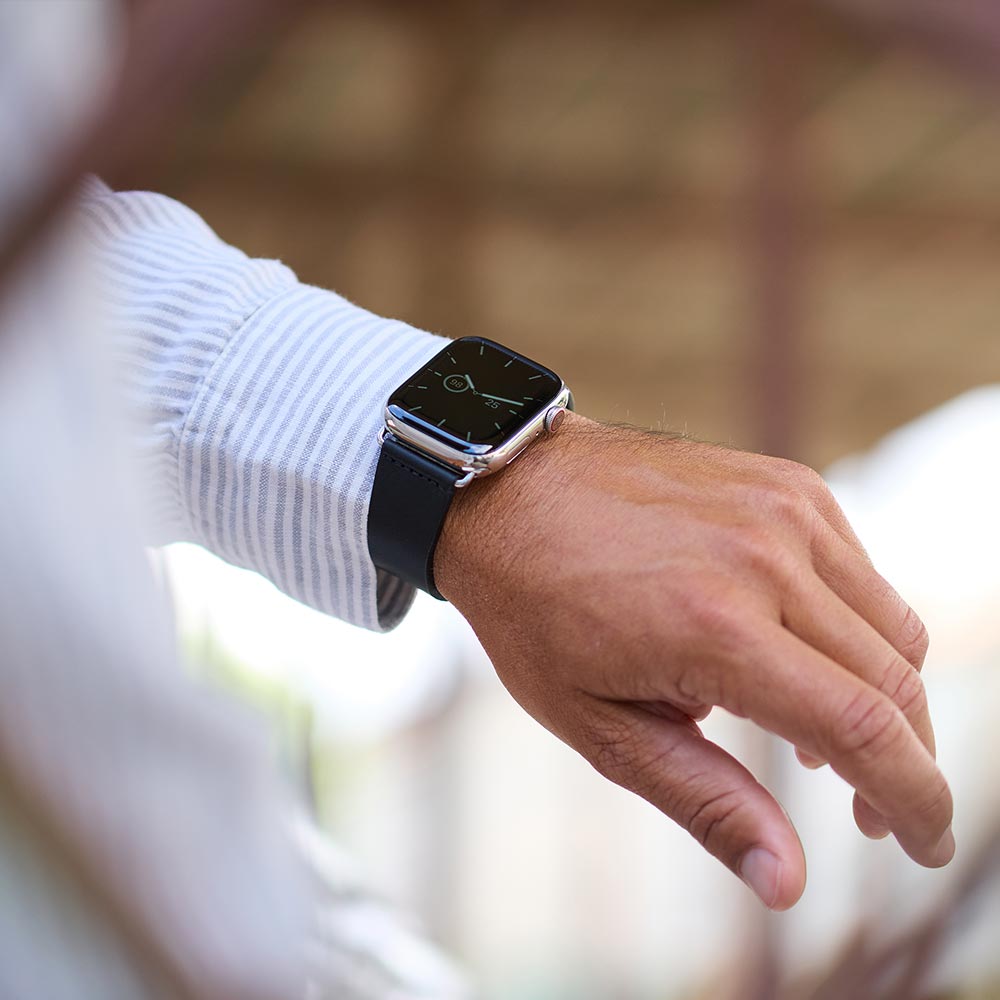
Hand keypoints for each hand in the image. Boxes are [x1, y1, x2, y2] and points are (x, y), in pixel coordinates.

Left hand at [435, 413, 952, 909]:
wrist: (509, 493)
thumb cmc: (536, 612)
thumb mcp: (598, 725)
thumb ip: (704, 801)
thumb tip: (791, 883)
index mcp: (713, 628)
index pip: (863, 729)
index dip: (917, 801)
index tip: (927, 847)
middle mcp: (764, 557)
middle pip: (894, 681)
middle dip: (907, 761)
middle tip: (870, 812)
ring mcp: (781, 508)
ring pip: (892, 625)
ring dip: (884, 696)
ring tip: (817, 737)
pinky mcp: (783, 481)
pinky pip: (858, 571)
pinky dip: (854, 627)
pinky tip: (795, 652)